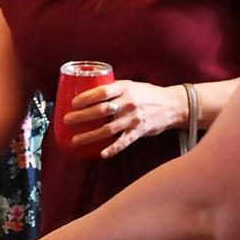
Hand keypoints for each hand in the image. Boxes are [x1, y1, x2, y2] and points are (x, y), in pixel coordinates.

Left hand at [66, 80, 187, 158]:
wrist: (172, 105)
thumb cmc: (147, 94)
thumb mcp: (130, 85)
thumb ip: (113, 90)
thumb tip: (89, 92)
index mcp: (125, 88)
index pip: (101, 92)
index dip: (85, 98)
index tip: (73, 103)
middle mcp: (128, 103)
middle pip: (101, 111)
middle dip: (82, 117)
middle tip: (67, 120)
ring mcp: (133, 118)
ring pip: (108, 129)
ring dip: (90, 135)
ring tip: (75, 140)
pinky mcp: (139, 131)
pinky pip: (123, 142)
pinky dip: (112, 149)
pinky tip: (101, 154)